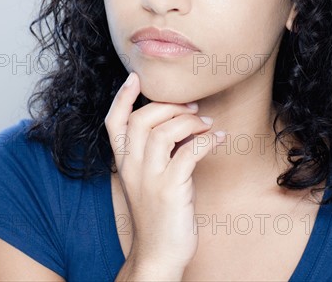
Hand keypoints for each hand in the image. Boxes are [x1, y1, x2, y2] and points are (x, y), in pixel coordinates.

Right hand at [105, 71, 225, 272]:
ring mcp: (149, 179)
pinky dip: (206, 140)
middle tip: (192, 107)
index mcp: (123, 163)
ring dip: (189, 122)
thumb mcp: (145, 179)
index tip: (135, 77)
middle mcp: (131, 168)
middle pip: (141, 120)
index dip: (122, 97)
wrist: (158, 254)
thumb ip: (152, 151)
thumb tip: (178, 120)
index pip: (113, 123)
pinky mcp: (170, 190)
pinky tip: (218, 139)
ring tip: (207, 124)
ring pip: (163, 132)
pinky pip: (189, 152)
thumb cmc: (157, 212)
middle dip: (169, 106)